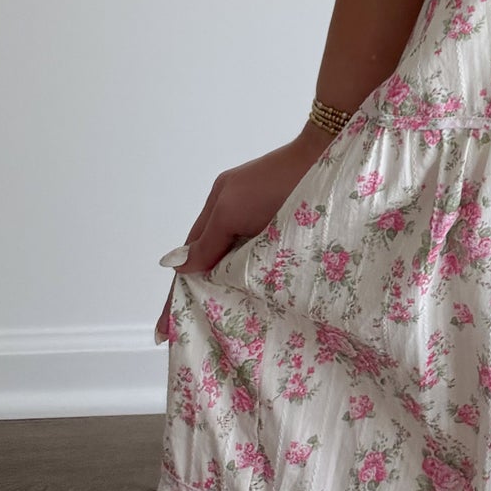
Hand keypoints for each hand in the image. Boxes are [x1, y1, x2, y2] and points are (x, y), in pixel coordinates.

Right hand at [153, 125, 332, 342]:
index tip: (162, 330)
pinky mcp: (285, 230)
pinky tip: (250, 298)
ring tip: (217, 323)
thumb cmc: (277, 183)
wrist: (328, 159)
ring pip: (234, 263)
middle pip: (211, 260)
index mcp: (219, 206)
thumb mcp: (232, 210)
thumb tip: (179, 269)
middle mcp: (236, 213)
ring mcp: (261, 221)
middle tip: (189, 331)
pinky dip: (249, 278)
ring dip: (227, 287)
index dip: (178, 290)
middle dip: (199, 292)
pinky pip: (258, 260)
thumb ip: (208, 241)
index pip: (191, 255)